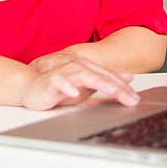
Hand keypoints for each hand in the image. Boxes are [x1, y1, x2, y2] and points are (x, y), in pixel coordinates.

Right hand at [21, 53, 138, 110]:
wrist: (30, 86)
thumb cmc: (59, 87)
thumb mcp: (87, 86)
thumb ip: (106, 80)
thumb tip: (129, 78)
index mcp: (88, 69)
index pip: (109, 77)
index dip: (123, 88)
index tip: (136, 99)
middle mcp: (77, 68)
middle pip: (100, 75)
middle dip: (116, 86)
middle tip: (130, 98)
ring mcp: (63, 73)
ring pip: (82, 75)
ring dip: (97, 81)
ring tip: (111, 90)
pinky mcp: (49, 82)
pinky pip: (59, 82)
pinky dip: (67, 87)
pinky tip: (74, 93)